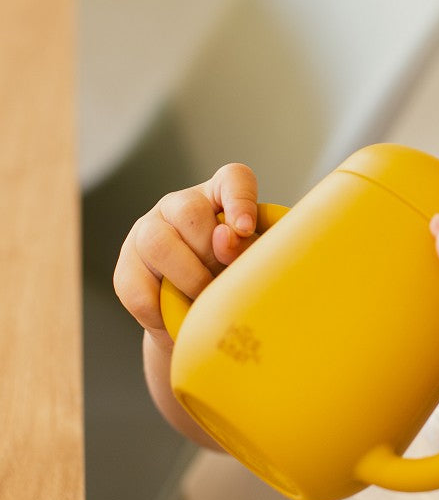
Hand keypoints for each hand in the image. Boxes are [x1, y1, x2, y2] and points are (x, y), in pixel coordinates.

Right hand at [113, 162, 260, 350]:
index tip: (246, 228)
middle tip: (224, 279)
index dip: (240, 199)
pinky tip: (181, 314)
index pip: (233, 179)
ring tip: (205, 298)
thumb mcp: (250, 262)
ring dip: (188, 278)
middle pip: (189, 210)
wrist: (198, 320)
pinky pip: (137, 287)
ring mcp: (146, 233)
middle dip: (211, 251)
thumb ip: (248, 247)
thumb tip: (227, 239)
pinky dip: (163, 309)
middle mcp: (178, 206)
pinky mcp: (126, 268)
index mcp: (219, 197)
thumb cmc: (233, 281)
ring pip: (157, 243)